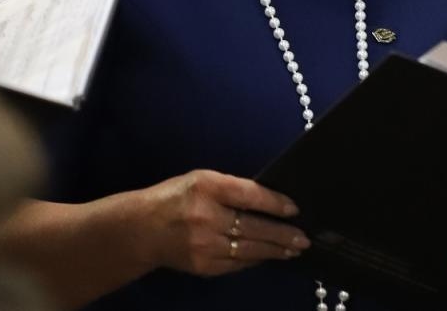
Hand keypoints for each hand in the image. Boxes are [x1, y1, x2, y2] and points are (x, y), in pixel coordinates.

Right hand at [141, 169, 306, 276]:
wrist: (143, 229)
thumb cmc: (177, 197)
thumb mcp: (202, 180)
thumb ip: (232, 189)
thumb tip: (268, 202)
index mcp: (207, 187)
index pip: (249, 195)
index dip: (275, 203)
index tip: (295, 209)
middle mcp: (206, 216)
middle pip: (254, 227)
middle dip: (283, 234)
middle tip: (303, 238)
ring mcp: (204, 245)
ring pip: (249, 250)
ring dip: (275, 251)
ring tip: (294, 250)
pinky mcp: (203, 266)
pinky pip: (237, 264)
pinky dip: (255, 259)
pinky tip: (268, 256)